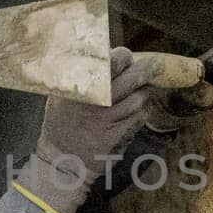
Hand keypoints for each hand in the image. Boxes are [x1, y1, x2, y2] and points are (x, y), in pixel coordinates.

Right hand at [34, 47, 156, 185]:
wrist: (62, 159)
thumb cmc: (61, 123)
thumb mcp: (60, 95)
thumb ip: (78, 75)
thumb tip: (104, 52)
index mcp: (79, 86)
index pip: (111, 61)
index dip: (124, 57)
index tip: (126, 57)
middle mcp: (94, 101)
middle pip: (133, 77)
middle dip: (147, 69)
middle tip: (153, 66)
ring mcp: (107, 119)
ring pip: (140, 97)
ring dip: (142, 93)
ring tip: (135, 94)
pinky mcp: (119, 135)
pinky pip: (140, 116)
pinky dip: (139, 112)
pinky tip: (130, 113)